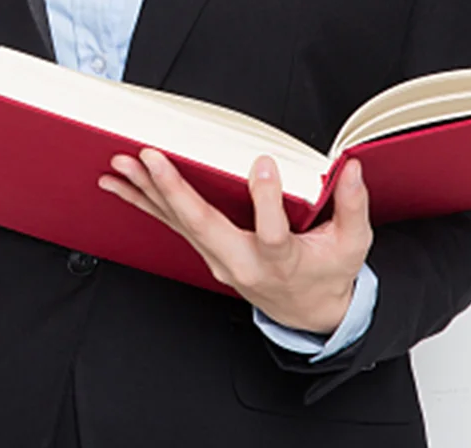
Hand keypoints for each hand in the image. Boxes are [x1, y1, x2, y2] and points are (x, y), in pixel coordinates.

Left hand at [99, 149, 372, 334]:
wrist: (308, 313)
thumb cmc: (327, 274)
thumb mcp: (352, 245)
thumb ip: (352, 206)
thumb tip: (351, 168)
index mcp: (282, 260)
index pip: (272, 234)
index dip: (267, 199)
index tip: (264, 165)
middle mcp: (242, 261)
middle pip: (205, 227)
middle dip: (174, 189)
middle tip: (149, 157)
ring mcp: (219, 258)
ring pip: (179, 222)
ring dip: (147, 191)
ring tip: (121, 164)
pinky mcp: (206, 250)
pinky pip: (172, 223)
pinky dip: (144, 201)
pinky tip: (118, 184)